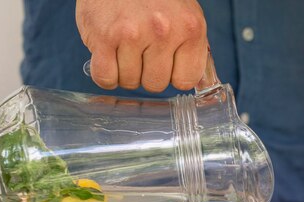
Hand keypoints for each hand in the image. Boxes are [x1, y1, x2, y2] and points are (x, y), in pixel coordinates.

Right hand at [76, 0, 207, 91]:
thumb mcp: (185, 14)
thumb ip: (191, 47)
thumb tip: (199, 81)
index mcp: (190, 28)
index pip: (185, 81)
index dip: (172, 76)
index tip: (166, 63)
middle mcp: (164, 31)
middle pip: (155, 84)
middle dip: (146, 73)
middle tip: (140, 51)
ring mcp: (132, 34)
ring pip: (130, 82)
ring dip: (124, 71)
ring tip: (123, 47)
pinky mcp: (104, 36)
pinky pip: (105, 77)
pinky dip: (105, 75)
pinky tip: (108, 58)